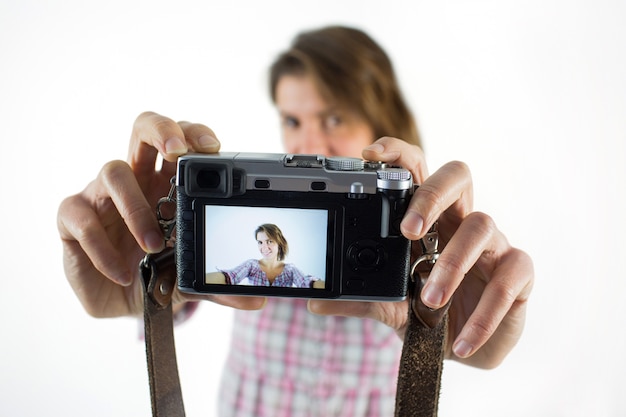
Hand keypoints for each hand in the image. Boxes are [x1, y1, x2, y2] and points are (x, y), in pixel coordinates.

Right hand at [57, 112, 265, 316]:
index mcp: (168, 183)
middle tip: (178, 151)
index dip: (193, 133)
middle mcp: (137, 180)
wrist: (124, 302)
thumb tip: (257, 300)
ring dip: (136, 208)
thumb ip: (219, 285)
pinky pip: (80, 217)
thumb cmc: (159, 273)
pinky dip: (101, 246)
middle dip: (161, 130)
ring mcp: (102, 194)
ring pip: (114, 171)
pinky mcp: (73, 218)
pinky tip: (121, 273)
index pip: (180, 141)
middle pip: (143, 128)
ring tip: (152, 245)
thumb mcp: (190, 278)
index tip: (212, 148)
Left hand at [308, 136, 533, 368]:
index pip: (418, 171)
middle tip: (407, 230)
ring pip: (482, 226)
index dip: (399, 153)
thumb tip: (315, 300)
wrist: (462, 348)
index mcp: (429, 220)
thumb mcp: (389, 305)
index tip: (370, 155)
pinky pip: (509, 279)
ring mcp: (493, 244)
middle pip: (457, 176)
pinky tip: (461, 341)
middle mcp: (461, 222)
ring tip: (430, 301)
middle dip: (431, 194)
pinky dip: (484, 313)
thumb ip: (359, 299)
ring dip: (453, 264)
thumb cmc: (427, 313)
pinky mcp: (517, 273)